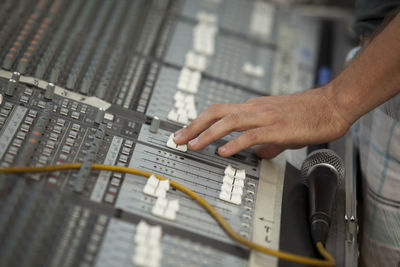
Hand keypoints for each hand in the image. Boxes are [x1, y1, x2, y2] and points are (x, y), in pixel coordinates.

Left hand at [173, 87, 350, 158]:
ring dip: (208, 133)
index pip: (218, 112)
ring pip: (229, 121)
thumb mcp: (279, 128)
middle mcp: (254, 109)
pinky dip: (235, 143)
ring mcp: (265, 117)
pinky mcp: (278, 128)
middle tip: (177, 139)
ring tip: (192, 145)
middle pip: (216, 112)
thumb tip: (255, 153)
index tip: (185, 133)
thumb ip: (264, 141)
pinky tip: (223, 151)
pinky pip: (251, 135)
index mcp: (252, 108)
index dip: (199, 122)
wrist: (331, 105)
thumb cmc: (307, 113)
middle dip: (193, 126)